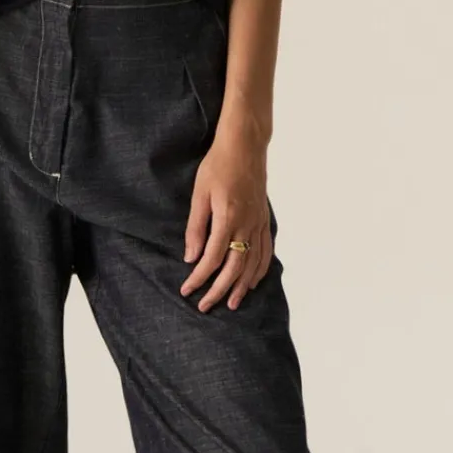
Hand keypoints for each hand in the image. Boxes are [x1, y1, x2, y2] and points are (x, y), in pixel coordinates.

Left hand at [180, 116, 271, 311]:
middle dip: (219, 290)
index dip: (199, 277)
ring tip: (231, 303)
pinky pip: (265, 251)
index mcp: (228, 217)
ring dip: (241, 286)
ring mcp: (259, 223)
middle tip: (205, 306)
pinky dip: (259, 270)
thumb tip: (190, 257)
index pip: (212, 258)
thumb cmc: (218, 165)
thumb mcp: (199, 194)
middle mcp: (247, 224)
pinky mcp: (265, 220)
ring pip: (253, 264)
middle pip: (234, 267)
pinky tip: (252, 282)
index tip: (187, 290)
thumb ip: (196, 227)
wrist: (245, 146)